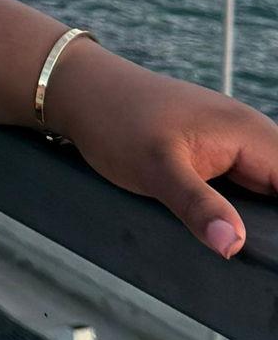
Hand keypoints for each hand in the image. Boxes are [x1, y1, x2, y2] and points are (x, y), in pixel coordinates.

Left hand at [47, 38, 277, 255]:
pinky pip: (245, 183)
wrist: (81, 90)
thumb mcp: (154, 168)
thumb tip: (235, 245)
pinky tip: (224, 228)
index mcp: (250, 133)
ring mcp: (234, 142)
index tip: (271, 249)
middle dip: (272, 223)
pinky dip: (240, 206)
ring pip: (268, 188)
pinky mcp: (216, 152)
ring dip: (259, 217)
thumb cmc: (115, 120)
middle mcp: (251, 135)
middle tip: (245, 248)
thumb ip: (197, 206)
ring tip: (230, 239)